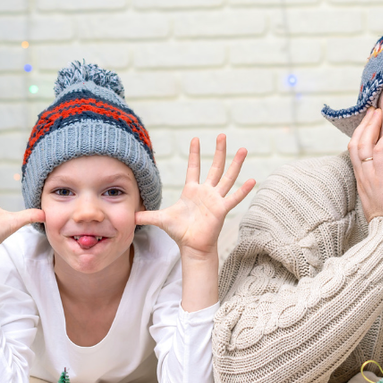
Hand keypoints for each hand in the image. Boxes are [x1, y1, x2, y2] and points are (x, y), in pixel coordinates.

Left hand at [136, 135, 255, 258]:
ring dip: (235, 164)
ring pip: (227, 177)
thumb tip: (131, 215)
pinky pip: (234, 197)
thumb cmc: (180, 232)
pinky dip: (243, 190)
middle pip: (214, 167)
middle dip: (218, 151)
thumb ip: (147, 216)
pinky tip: (252, 180)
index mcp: (192, 190)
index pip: (193, 167)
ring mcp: (215, 199)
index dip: (194, 154)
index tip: (195, 138)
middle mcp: (206, 192)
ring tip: (243, 149)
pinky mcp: (222, 209)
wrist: (192, 246)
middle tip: (222, 135)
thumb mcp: (161, 220)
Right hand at [348, 107, 382, 236]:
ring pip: (363, 144)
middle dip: (363, 126)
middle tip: (372, 112)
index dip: (361, 137)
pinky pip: (380, 152)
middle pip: (355, 144)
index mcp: (364, 184)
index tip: (369, 126)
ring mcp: (371, 178)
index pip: (356, 154)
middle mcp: (364, 178)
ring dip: (371, 126)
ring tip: (379, 113)